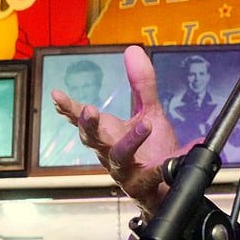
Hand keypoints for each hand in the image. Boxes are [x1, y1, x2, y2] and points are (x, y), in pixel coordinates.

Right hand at [51, 45, 192, 215]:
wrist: (165, 189)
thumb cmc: (151, 151)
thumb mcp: (149, 112)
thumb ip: (142, 84)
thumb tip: (132, 50)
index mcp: (108, 135)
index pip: (82, 119)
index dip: (68, 108)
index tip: (56, 95)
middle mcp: (111, 153)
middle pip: (93, 140)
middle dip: (89, 125)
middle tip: (89, 111)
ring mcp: (126, 171)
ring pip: (120, 157)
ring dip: (130, 140)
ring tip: (146, 125)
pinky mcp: (146, 185)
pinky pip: (158, 173)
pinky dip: (172, 161)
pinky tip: (183, 151)